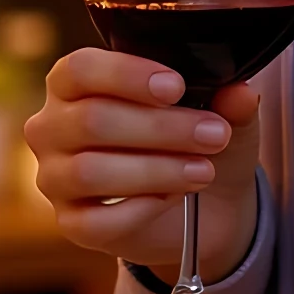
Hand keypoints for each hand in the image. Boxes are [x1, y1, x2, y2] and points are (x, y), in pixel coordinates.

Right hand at [25, 49, 260, 282]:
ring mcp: (56, 178)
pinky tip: (173, 197)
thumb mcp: (224, 115)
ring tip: (203, 170)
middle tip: (213, 135)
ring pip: (90, 171)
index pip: (80, 69)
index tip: (176, 87)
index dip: (126, 75)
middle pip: (91, 120)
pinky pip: (98, 219)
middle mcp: (52, 128)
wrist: (205, 206)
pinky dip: (143, 208)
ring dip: (156, 169)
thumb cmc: (195, 141)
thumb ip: (230, 101)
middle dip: (161, 127)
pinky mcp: (72, 224)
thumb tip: (240, 94)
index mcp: (74, 84)